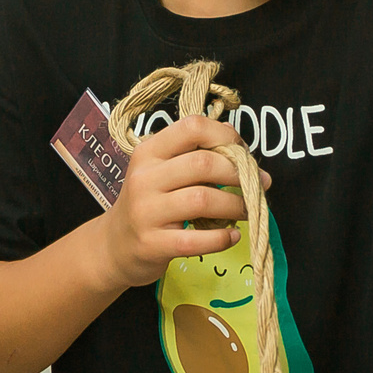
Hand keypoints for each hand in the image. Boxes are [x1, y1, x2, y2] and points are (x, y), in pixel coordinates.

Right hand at [96, 116, 268, 290]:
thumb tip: (236, 142)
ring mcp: (146, 211)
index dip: (226, 136)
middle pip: (204, 164)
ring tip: (248, 210)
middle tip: (258, 185)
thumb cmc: (148, 203)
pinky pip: (196, 240)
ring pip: (203, 200)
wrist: (114, 245)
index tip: (243, 152)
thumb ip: (193, 154)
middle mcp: (145, 177)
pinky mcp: (153, 244)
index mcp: (149, 151)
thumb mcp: (161, 171)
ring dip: (236, 206)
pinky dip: (222, 238)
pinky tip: (232, 236)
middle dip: (240, 174)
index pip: (193, 127)